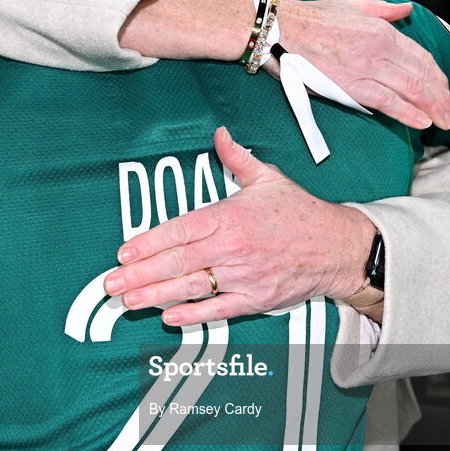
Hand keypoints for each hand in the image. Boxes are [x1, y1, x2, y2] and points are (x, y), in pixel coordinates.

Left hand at [103, 127, 377, 325]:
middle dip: (140, 274)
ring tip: (129, 301)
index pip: (180, 230)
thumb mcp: (268, 178)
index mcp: (230, 217)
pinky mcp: (256, 299)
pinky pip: (218, 309)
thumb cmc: (300, 213)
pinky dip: (192, 314)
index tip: (124, 252)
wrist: (337, 246)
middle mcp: (233, 247)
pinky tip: (168, 316)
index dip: (149, 242)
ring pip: (192, 287)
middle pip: (178, 262)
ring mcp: (244, 276)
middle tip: (112, 283)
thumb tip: (219, 134)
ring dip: (156, 295)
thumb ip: (236, 158)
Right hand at [276, 0, 449, 130]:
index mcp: (383, 30)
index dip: (438, 77)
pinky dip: (407, 113)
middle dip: (443, 97)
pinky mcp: (350, 84)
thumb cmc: (313, 18)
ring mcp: (367, 67)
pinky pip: (386, 101)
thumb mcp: (354, 5)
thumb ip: (384, 10)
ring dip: (433, 108)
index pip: (422, 57)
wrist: (282, 28)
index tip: (446, 91)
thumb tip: (406, 10)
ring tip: (445, 122)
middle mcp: (381, 48)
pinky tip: (422, 122)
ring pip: (411, 89)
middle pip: (422, 76)